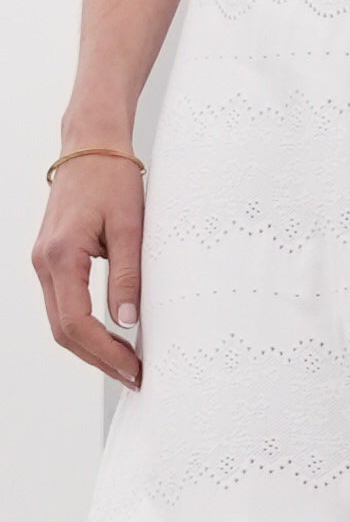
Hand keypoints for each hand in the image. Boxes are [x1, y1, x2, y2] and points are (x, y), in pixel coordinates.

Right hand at [33, 152, 143, 388]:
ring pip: (60, 320)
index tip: (134, 367)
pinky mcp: (52, 259)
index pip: (77, 323)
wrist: (90, 145)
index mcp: (61, 256)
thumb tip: (127, 321)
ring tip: (125, 363)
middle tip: (133, 375)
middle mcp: (44, 263)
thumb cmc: (112, 177)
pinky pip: (63, 303)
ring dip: (90, 346)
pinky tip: (109, 335)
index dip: (105, 352)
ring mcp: (44, 262)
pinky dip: (83, 326)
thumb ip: (127, 274)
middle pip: (64, 330)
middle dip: (98, 358)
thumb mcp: (130, 225)